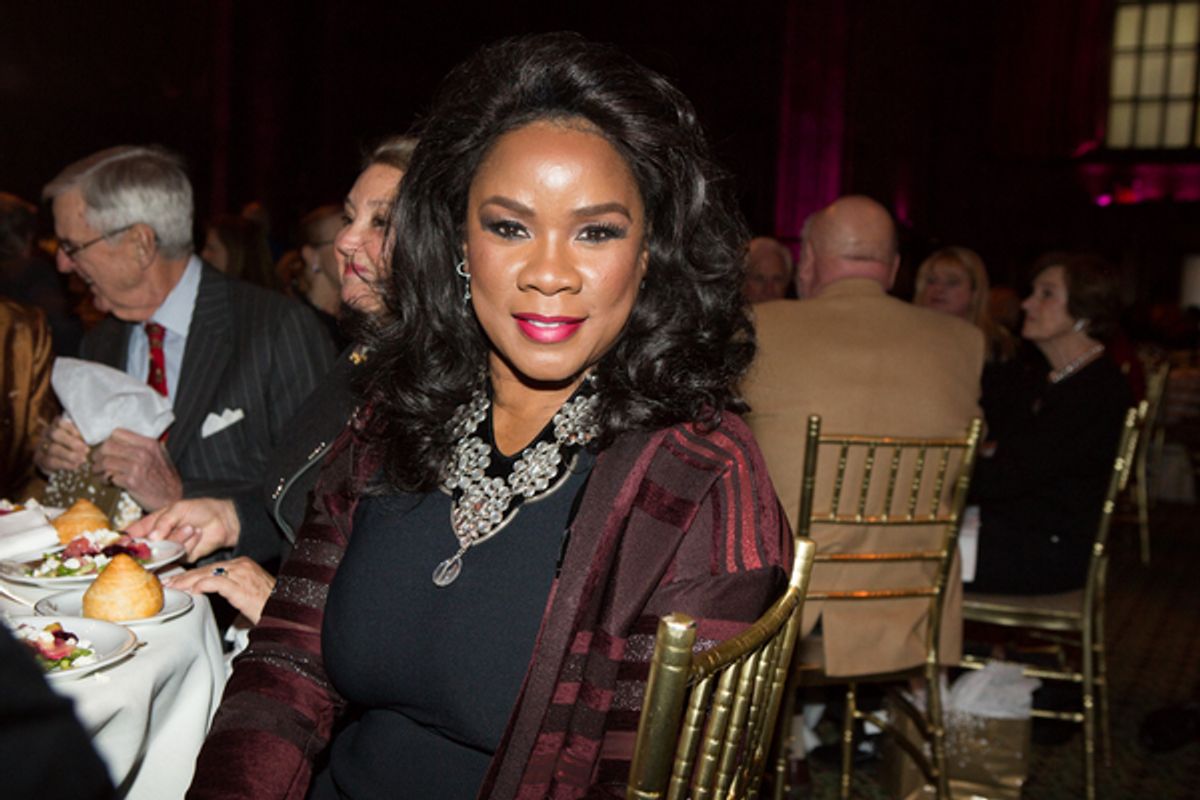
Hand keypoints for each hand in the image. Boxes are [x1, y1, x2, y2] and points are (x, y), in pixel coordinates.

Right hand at [34, 416, 89, 473]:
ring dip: (70, 455)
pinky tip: (75, 465)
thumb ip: (81, 436)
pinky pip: (51, 461)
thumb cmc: (70, 446)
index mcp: (56, 425)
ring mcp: (41, 445)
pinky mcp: (39, 458)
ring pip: (53, 448)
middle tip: (87, 450)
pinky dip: (65, 464)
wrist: (54, 461)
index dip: (72, 429)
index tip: (83, 437)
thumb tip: (92, 438)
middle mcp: (46, 433)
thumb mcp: (76, 438)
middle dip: (72, 442)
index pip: (60, 422)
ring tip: (83, 459)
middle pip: (55, 434)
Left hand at [92, 428, 182, 510]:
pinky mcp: (132, 482)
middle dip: (98, 455)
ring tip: (100, 473)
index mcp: (149, 444)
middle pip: (107, 446)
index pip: (118, 433)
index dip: (108, 441)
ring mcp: (137, 467)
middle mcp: (143, 453)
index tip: (106, 449)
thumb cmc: (164, 478)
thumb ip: (143, 446)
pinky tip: (108, 482)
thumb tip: (119, 442)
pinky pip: (109, 476)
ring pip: (105, 462)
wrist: (172, 498)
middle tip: (97, 462)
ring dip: (98, 469)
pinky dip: (105, 480)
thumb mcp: (160, 455)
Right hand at [125, 497, 240, 560]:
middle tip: (162, 537)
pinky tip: (197, 534)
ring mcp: (169, 549)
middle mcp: (158, 538)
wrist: (223, 520)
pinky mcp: (181, 558)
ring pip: (164, 551)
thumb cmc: (200, 509)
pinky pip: (179, 555)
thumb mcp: (179, 509)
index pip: (132, 533)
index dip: (124, 540)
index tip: (120, 545)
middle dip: (154, 543)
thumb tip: (153, 537)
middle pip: (144, 547)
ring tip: (190, 527)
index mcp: (152, 523)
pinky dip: (189, 544)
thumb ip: (164, 522)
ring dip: (179, 538)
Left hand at [164, 557, 274, 623]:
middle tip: (169, 582)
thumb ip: (230, 587)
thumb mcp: (247, 591)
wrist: (285, 613)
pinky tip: (193, 590)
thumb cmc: (269, 605)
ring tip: (174, 587)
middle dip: (185, 576)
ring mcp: (241, 575)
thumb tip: (210, 591)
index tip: (178, 579)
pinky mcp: (240, 586)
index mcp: (243, 564)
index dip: (193, 574)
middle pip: (207, 569)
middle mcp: (242, 566)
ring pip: (208, 574)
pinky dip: (202, 586)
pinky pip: (216, 583)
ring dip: (188, 581)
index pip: (212, 567)